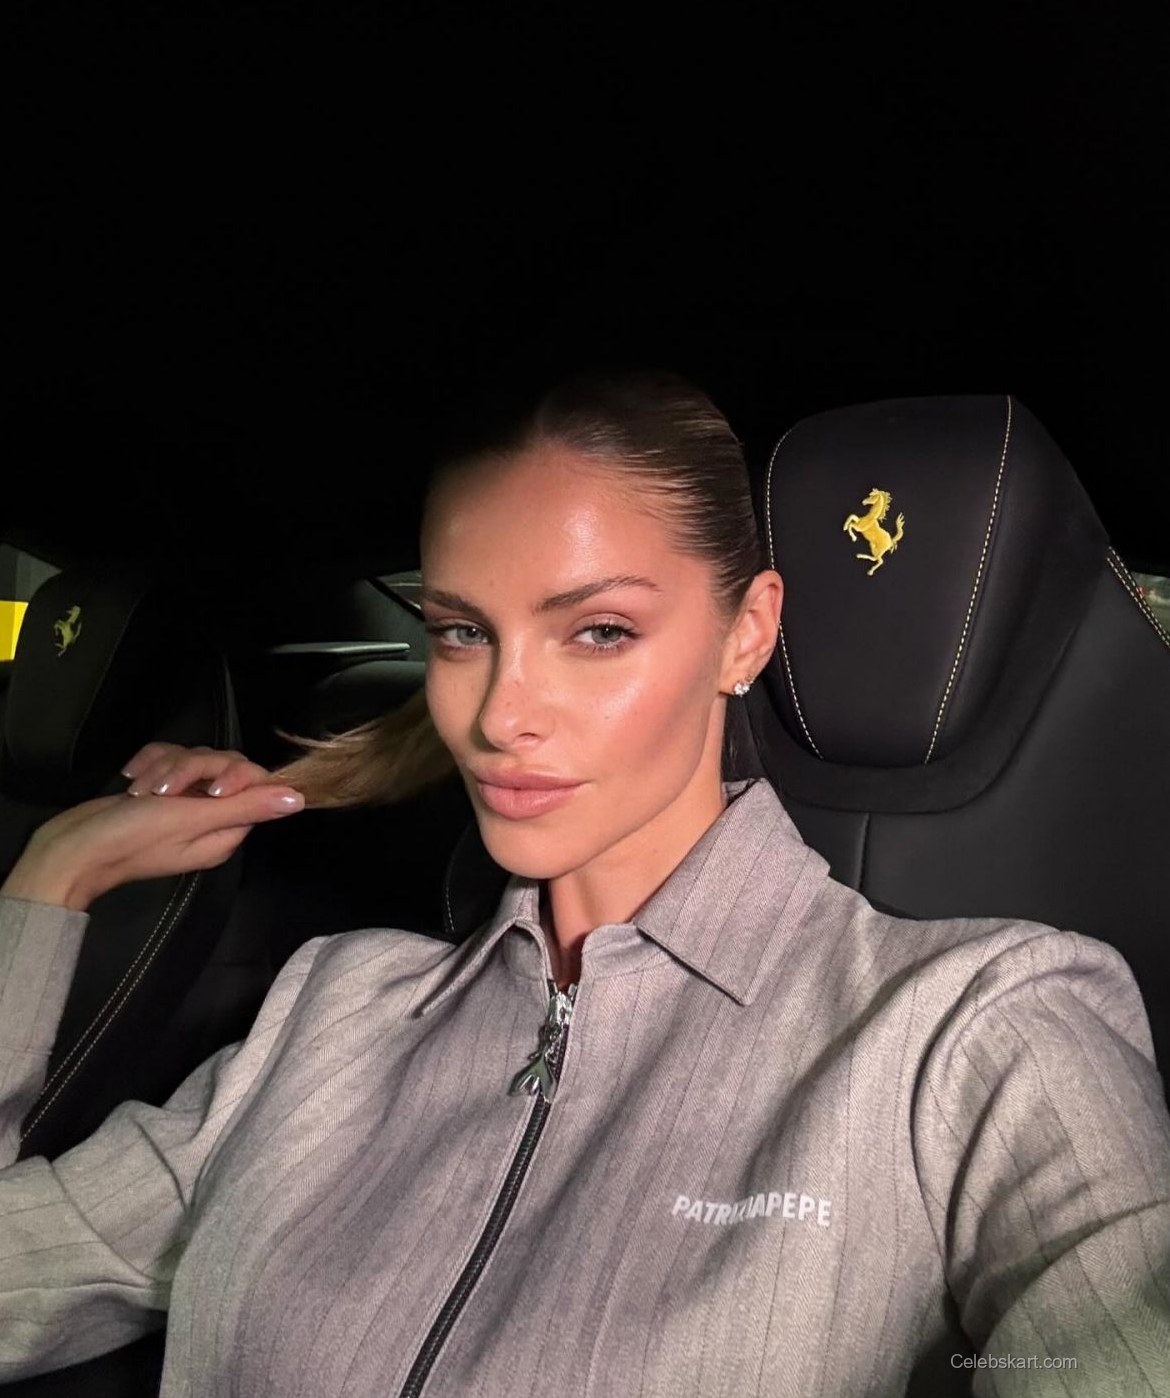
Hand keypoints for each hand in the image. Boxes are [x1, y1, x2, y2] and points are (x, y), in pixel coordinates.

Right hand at [3, 744, 304, 910]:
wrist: (70, 850)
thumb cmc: (132, 840)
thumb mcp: (192, 820)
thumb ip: (246, 807)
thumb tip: (297, 800)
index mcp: (226, 831)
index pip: (253, 784)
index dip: (233, 774)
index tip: (208, 786)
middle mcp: (210, 816)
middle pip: (223, 765)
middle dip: (190, 768)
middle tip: (162, 791)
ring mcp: (183, 803)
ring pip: (193, 758)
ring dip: (164, 767)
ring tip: (139, 791)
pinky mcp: (157, 790)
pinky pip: (166, 759)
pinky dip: (149, 764)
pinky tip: (131, 778)